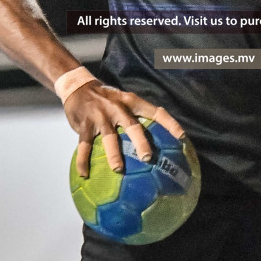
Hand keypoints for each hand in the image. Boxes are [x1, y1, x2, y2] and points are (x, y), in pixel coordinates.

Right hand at [65, 82, 186, 178]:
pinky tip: (84, 174)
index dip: (170, 124)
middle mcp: (118, 108)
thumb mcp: (124, 100)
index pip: (156, 112)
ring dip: (114, 154)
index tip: (182, 138)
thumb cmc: (107, 98)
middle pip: (133, 126)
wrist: (78, 85)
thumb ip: (136, 116)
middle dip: (141, 142)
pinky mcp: (85, 125)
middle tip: (148, 158)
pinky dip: (83, 161)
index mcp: (132, 102)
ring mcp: (101, 117)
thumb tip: (158, 140)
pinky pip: (84, 146)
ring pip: (109, 138)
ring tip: (118, 170)